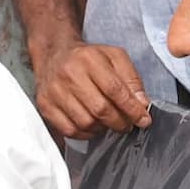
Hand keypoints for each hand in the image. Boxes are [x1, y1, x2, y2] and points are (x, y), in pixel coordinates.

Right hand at [32, 37, 154, 139]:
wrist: (54, 55)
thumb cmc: (88, 58)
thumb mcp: (114, 57)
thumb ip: (131, 79)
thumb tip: (142, 104)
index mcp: (89, 59)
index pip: (115, 90)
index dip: (132, 109)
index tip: (143, 119)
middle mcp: (68, 75)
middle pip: (100, 109)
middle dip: (120, 122)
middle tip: (127, 124)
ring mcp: (54, 92)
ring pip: (86, 122)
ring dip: (104, 128)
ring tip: (110, 122)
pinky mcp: (46, 106)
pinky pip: (70, 130)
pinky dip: (87, 133)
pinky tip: (93, 125)